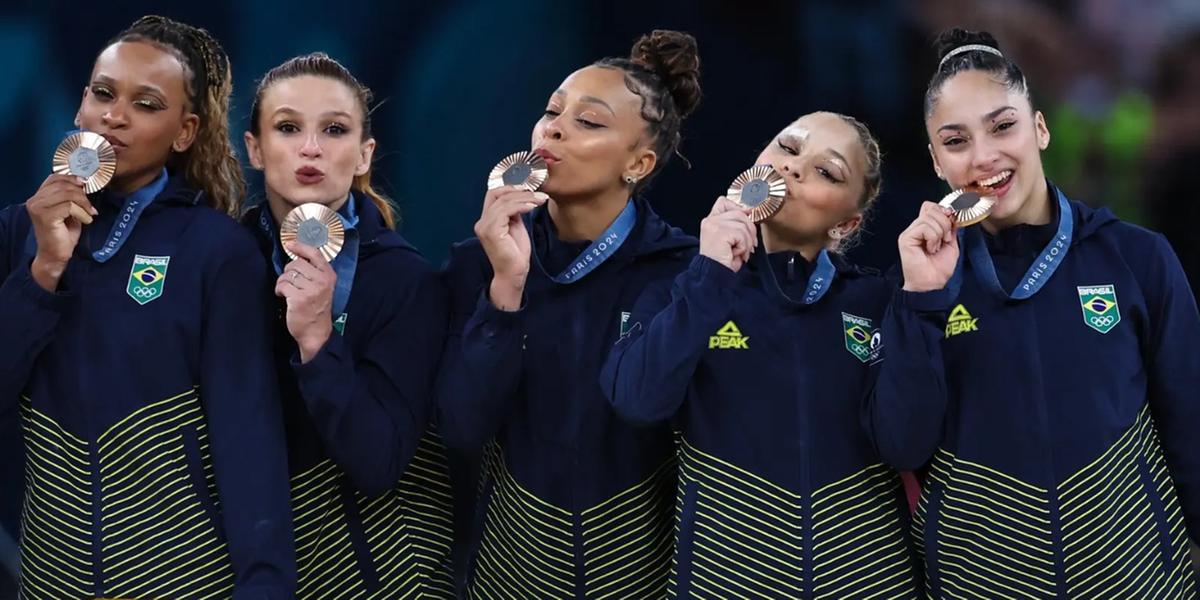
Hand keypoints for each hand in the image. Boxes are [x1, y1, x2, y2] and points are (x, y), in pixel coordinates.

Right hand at [26, 174, 96, 290]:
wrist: (56, 254)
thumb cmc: (63, 233)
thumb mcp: (68, 210)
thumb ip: (70, 196)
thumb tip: (83, 182)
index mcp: (38, 196)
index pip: (55, 177)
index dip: (72, 179)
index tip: (85, 185)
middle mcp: (35, 200)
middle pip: (64, 185)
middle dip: (82, 194)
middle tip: (90, 207)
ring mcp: (38, 208)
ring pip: (68, 194)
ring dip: (83, 204)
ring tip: (88, 214)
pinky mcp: (45, 216)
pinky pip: (69, 206)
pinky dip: (81, 213)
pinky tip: (84, 221)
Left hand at [276, 241, 337, 362]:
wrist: (316, 332)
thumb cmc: (317, 309)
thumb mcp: (323, 287)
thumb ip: (315, 272)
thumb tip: (296, 256)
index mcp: (329, 276)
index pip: (314, 254)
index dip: (300, 247)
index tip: (290, 244)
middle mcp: (322, 281)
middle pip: (296, 264)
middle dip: (288, 272)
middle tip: (289, 282)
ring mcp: (311, 290)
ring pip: (287, 274)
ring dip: (282, 282)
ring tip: (286, 291)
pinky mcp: (299, 299)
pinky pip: (282, 285)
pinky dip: (279, 290)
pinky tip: (283, 296)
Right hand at [474, 185, 546, 310]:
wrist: (513, 274)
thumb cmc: (515, 254)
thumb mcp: (515, 227)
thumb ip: (513, 212)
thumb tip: (521, 197)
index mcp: (486, 220)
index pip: (494, 194)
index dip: (511, 188)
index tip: (530, 189)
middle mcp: (482, 222)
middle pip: (498, 194)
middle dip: (520, 191)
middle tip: (539, 194)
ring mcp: (485, 226)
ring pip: (504, 201)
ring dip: (525, 198)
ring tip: (540, 200)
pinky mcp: (491, 231)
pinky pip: (507, 210)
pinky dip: (522, 205)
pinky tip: (533, 207)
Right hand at [699, 196, 755, 272]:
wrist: (713, 277)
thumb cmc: (723, 261)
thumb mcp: (731, 239)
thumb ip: (738, 224)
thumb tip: (750, 211)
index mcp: (710, 220)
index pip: (724, 201)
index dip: (738, 207)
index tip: (747, 217)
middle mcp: (710, 220)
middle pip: (739, 213)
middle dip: (749, 230)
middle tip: (748, 245)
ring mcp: (713, 225)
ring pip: (743, 224)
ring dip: (747, 241)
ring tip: (740, 252)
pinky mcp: (719, 232)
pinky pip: (741, 234)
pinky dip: (743, 246)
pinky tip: (736, 254)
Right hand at [899, 201, 958, 291]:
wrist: (932, 284)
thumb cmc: (938, 268)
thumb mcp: (951, 244)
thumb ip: (951, 228)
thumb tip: (952, 214)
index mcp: (925, 228)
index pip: (932, 206)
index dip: (943, 211)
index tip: (952, 223)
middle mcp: (916, 228)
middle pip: (932, 209)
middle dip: (945, 223)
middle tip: (945, 240)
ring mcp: (910, 232)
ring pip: (929, 218)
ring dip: (939, 233)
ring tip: (936, 247)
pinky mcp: (906, 238)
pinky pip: (925, 228)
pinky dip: (933, 239)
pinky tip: (930, 249)